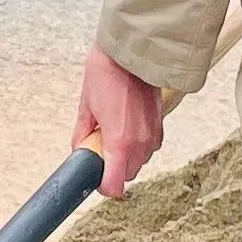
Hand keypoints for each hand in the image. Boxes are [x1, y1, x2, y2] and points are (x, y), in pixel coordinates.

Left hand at [73, 44, 165, 197]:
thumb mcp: (86, 107)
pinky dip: (137, 144)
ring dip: (126, 155)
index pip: (114, 186)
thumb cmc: (107, 75)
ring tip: (113, 131)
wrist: (134, 53)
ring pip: (139, 161)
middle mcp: (140, 144)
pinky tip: (126, 125)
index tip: (95, 178)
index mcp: (119, 143)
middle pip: (127, 174)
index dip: (103, 187)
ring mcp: (153, 136)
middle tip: (99, 148)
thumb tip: (79, 151)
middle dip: (113, 168)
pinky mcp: (161, 126)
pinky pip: (148, 147)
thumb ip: (82, 135)